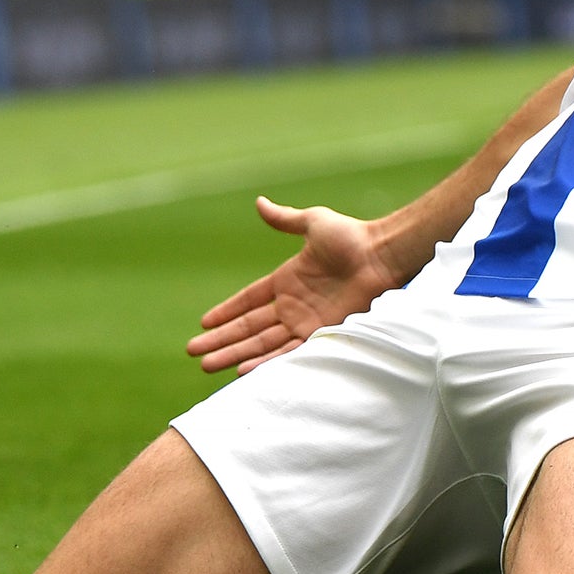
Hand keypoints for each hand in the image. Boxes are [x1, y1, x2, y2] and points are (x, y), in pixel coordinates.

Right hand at [187, 197, 397, 373]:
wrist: (381, 254)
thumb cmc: (352, 236)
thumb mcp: (313, 222)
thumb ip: (285, 218)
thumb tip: (260, 202)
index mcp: (287, 280)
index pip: (249, 300)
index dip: (227, 311)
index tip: (204, 323)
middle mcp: (293, 305)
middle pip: (249, 327)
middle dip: (221, 340)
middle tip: (193, 352)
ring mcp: (305, 321)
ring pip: (261, 344)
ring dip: (234, 355)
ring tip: (207, 366)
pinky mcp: (320, 332)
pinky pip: (287, 352)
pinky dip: (264, 362)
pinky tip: (241, 371)